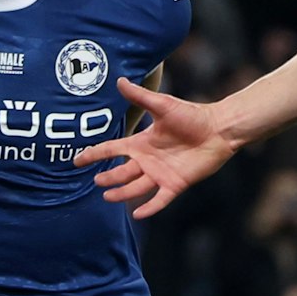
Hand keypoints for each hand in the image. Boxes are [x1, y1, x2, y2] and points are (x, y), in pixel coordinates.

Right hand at [75, 77, 236, 217]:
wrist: (219, 129)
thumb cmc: (192, 115)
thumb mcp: (162, 105)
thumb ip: (140, 97)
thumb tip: (119, 80)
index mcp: (142, 143)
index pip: (112, 150)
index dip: (94, 155)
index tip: (77, 161)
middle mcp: (148, 160)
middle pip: (122, 172)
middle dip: (108, 178)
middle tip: (96, 183)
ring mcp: (161, 173)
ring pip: (136, 187)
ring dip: (122, 193)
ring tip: (107, 197)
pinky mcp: (176, 184)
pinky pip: (160, 199)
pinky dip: (149, 207)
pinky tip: (137, 214)